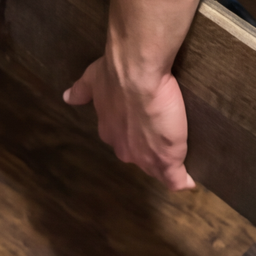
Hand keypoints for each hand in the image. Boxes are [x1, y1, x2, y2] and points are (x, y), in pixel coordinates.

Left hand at [64, 51, 195, 190]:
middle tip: (158, 135)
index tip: (140, 126)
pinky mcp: (166, 158)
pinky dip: (181, 181)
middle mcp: (123, 147)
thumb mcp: (93, 81)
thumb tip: (68, 98)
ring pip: (155, 166)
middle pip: (136, 153)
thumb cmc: (116, 76)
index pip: (121, 138)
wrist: (137, 73)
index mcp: (109, 130)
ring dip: (163, 162)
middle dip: (145, 147)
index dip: (131, 133)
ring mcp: (144, 156)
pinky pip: (175, 178)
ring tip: (175, 156)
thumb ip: (81, 92)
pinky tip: (188, 182)